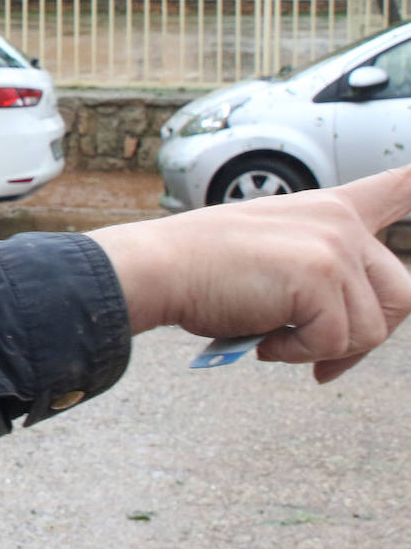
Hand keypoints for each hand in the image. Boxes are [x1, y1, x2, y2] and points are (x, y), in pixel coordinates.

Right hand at [89, 164, 410, 382]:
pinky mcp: (321, 278)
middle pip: (401, 296)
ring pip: (372, 330)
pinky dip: (298, 355)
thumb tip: (347, 335)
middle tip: (322, 360)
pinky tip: (262, 341)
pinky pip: (335, 342)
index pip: (396, 189)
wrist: (161, 267)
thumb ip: (317, 273)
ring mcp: (334, 247)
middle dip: (364, 338)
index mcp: (328, 209)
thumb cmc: (200, 268)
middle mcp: (341, 222)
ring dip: (323, 350)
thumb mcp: (271, 254)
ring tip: (274, 340)